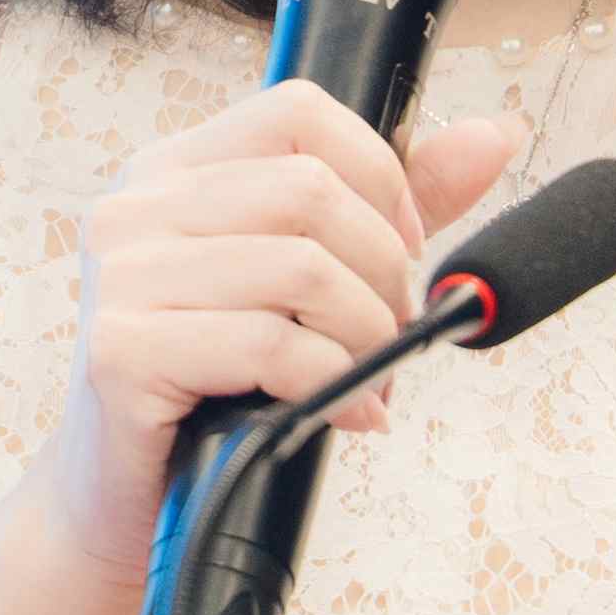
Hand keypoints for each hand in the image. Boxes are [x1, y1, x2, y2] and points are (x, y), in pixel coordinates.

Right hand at [17, 85, 526, 585]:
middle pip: (311, 191)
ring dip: (367, 335)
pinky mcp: (123, 351)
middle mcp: (134, 207)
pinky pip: (271, 345)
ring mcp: (122, 277)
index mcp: (171, 170)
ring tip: (369, 379)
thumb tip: (494, 136)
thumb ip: (388, 207)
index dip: (380, 175)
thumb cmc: (221, 387)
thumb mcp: (302, 283)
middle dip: (384, 270)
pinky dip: (333, 384)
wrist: (130, 502)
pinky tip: (345, 416)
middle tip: (393, 334)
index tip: (405, 245)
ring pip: (303, 267)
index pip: (299, 112)